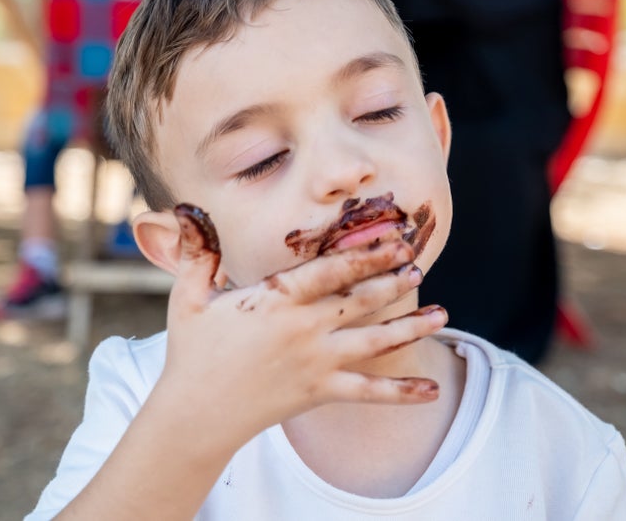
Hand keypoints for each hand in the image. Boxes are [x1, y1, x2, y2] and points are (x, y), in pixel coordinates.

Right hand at [155, 204, 447, 447]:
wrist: (195, 416)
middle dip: (393, 280)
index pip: (330, 269)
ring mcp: (315, 363)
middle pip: (360, 300)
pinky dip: (402, 393)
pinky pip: (369, 392)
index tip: (394, 238)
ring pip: (374, 342)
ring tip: (441, 315)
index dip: (366, 253)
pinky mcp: (320, 392)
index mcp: (276, 299)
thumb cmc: (192, 352)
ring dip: (410, 327)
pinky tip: (433, 391)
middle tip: (418, 265)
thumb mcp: (189, 297)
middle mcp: (303, 329)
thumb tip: (184, 208)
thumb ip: (197, 251)